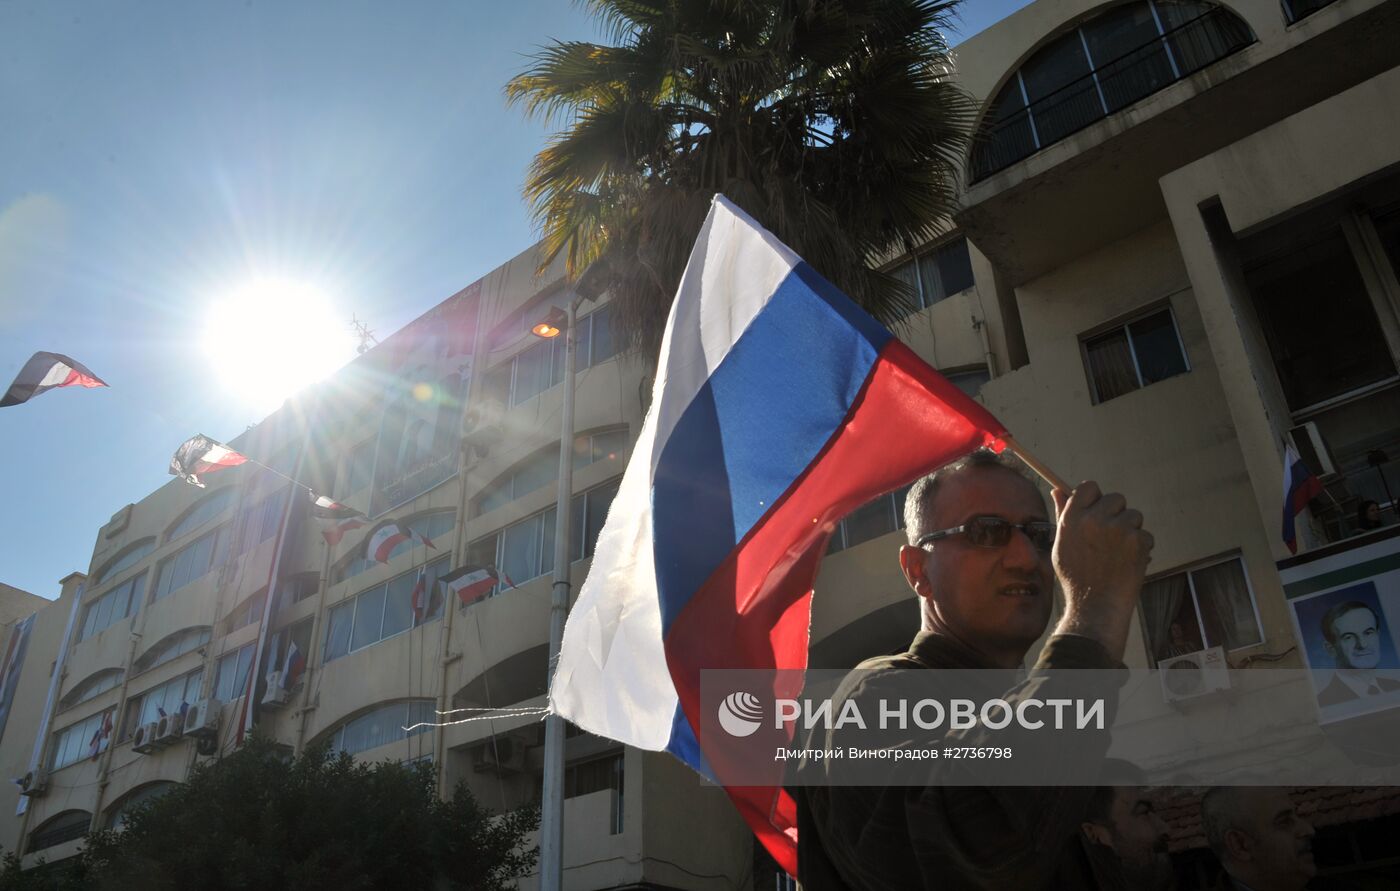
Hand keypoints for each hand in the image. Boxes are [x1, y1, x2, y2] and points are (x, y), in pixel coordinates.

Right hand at [1050, 481, 1153, 661]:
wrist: (1096, 605)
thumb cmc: (1076, 576)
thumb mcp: (1061, 544)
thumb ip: (1063, 514)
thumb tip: (1057, 490)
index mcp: (1073, 518)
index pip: (1089, 487)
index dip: (1095, 498)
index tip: (1098, 510)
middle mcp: (1095, 519)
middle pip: (1116, 498)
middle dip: (1116, 514)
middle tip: (1110, 537)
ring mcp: (1119, 529)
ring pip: (1134, 515)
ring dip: (1130, 530)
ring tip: (1118, 552)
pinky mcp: (1139, 541)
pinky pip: (1145, 534)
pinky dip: (1140, 546)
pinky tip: (1127, 561)